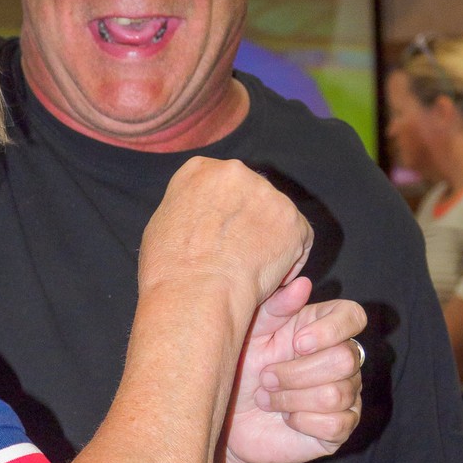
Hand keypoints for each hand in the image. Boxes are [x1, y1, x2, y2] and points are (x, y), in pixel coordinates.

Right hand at [140, 157, 313, 314]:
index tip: (218, 236)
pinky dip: (288, 260)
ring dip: (269, 240)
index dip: (224, 213)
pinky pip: (299, 239)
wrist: (194, 293)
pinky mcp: (292, 218)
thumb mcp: (163, 224)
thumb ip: (190, 209)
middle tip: (236, 256)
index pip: (222, 185)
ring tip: (247, 269)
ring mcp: (267, 193)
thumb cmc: (169, 269)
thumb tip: (203, 216)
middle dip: (250, 222)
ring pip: (277, 216)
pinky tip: (263, 275)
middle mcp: (235, 171)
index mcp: (199, 169)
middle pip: (252, 195)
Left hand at [218, 278, 365, 462]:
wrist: (228, 419)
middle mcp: (342, 359)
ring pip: (336, 394)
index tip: (297, 343)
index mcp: (322, 329)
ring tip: (266, 398)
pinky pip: (335, 424)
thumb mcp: (250, 334)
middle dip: (296, 372)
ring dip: (291, 398)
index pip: (353, 316)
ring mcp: (346, 395)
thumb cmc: (240, 368)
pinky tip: (285, 418)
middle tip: (266, 378)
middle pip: (345, 359)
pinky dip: (301, 421)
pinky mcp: (339, 429)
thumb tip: (302, 284)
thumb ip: (275, 308)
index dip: (331, 329)